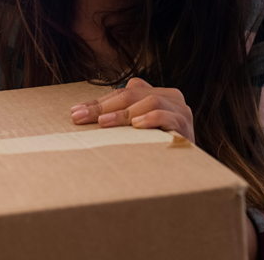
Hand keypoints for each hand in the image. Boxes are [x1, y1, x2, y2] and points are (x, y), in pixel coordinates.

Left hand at [69, 77, 194, 142]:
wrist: (188, 171)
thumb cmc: (156, 149)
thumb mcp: (137, 130)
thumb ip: (120, 118)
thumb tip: (79, 115)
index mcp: (156, 92)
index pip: (123, 92)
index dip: (98, 102)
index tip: (75, 113)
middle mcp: (170, 96)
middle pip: (132, 94)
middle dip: (103, 106)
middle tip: (81, 118)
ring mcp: (180, 109)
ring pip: (148, 101)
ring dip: (123, 113)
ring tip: (104, 123)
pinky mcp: (185, 124)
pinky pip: (166, 116)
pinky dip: (149, 119)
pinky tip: (136, 126)